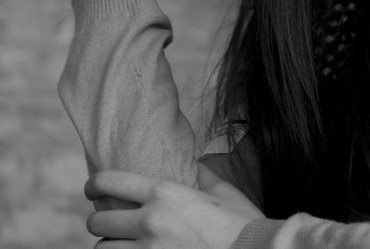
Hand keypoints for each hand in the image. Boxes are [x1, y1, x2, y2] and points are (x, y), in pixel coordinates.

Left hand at [85, 169, 264, 247]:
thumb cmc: (242, 225)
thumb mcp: (224, 192)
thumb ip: (202, 175)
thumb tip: (191, 164)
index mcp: (164, 193)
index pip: (110, 182)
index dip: (95, 184)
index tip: (93, 188)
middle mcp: (149, 221)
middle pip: (98, 222)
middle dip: (101, 223)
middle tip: (109, 223)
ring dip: (111, 248)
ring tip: (122, 246)